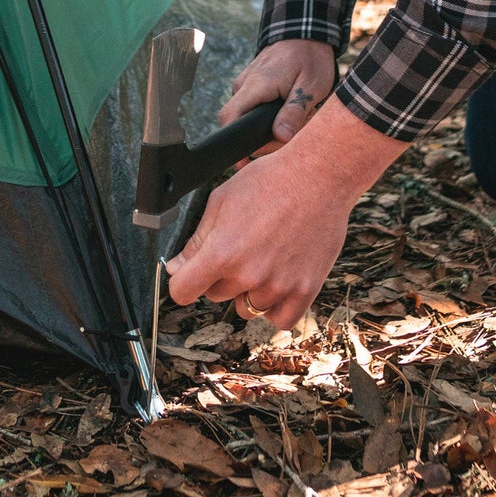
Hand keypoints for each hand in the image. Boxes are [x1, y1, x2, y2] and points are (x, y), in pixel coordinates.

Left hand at [165, 98, 407, 329]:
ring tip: (261, 259)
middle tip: (238, 248)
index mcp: (222, 252)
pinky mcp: (304, 290)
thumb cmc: (270, 181)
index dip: (182, 281)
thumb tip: (177, 268)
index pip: (182, 291)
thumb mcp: (221, 200)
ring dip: (248, 291)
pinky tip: (275, 283)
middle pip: (216, 296)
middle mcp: (248, 275)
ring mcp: (277, 286)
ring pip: (247, 308)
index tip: (189, 274)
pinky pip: (279, 319)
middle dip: (220, 276)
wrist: (318, 177)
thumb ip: (197, 240)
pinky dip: (273, 307)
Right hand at [219, 37, 335, 155]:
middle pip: (238, 123)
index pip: (230, 118)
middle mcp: (244, 85)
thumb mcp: (310, 86)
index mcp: (256, 85)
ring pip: (248, 116)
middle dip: (263, 138)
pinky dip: (268, 115)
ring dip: (269, 125)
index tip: (243, 163)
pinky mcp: (251, 85)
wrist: (305, 33)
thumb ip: (294, 112)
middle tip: (291, 134)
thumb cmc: (310, 58)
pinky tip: (289, 110)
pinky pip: (253, 108)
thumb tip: (281, 137)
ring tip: (296, 116)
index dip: (233, 143)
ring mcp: (246, 84)